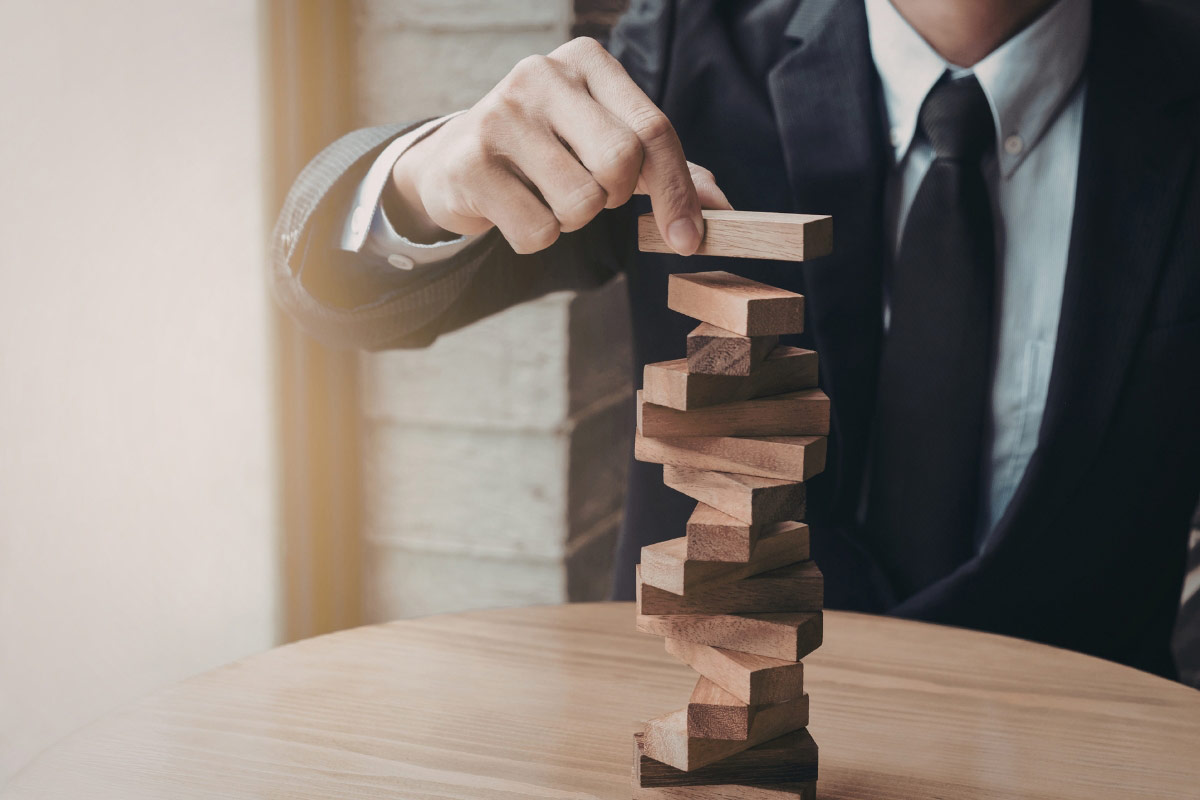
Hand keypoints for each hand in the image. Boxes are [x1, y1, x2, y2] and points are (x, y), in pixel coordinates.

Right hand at [387, 37, 730, 255]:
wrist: (453, 160)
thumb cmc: (546, 151)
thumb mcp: (606, 144)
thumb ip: (665, 171)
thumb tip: (724, 209)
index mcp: (586, 62)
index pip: (654, 129)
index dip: (678, 192)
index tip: (688, 239)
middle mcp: (542, 75)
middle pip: (620, 162)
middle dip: (613, 198)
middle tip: (591, 194)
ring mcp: (500, 115)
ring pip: (579, 202)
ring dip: (571, 220)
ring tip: (544, 195)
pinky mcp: (470, 163)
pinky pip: (537, 230)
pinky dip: (535, 237)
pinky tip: (513, 208)